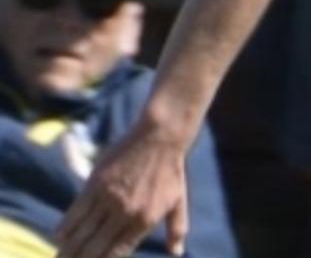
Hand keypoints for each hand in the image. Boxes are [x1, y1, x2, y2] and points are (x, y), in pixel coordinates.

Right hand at [55, 122, 188, 257]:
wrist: (160, 138)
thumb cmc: (171, 171)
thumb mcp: (178, 201)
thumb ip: (177, 228)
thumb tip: (176, 252)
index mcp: (144, 220)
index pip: (117, 251)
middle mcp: (125, 213)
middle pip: (95, 246)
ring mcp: (108, 199)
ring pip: (82, 232)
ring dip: (68, 248)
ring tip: (60, 257)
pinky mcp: (95, 184)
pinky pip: (76, 211)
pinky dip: (66, 227)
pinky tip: (59, 238)